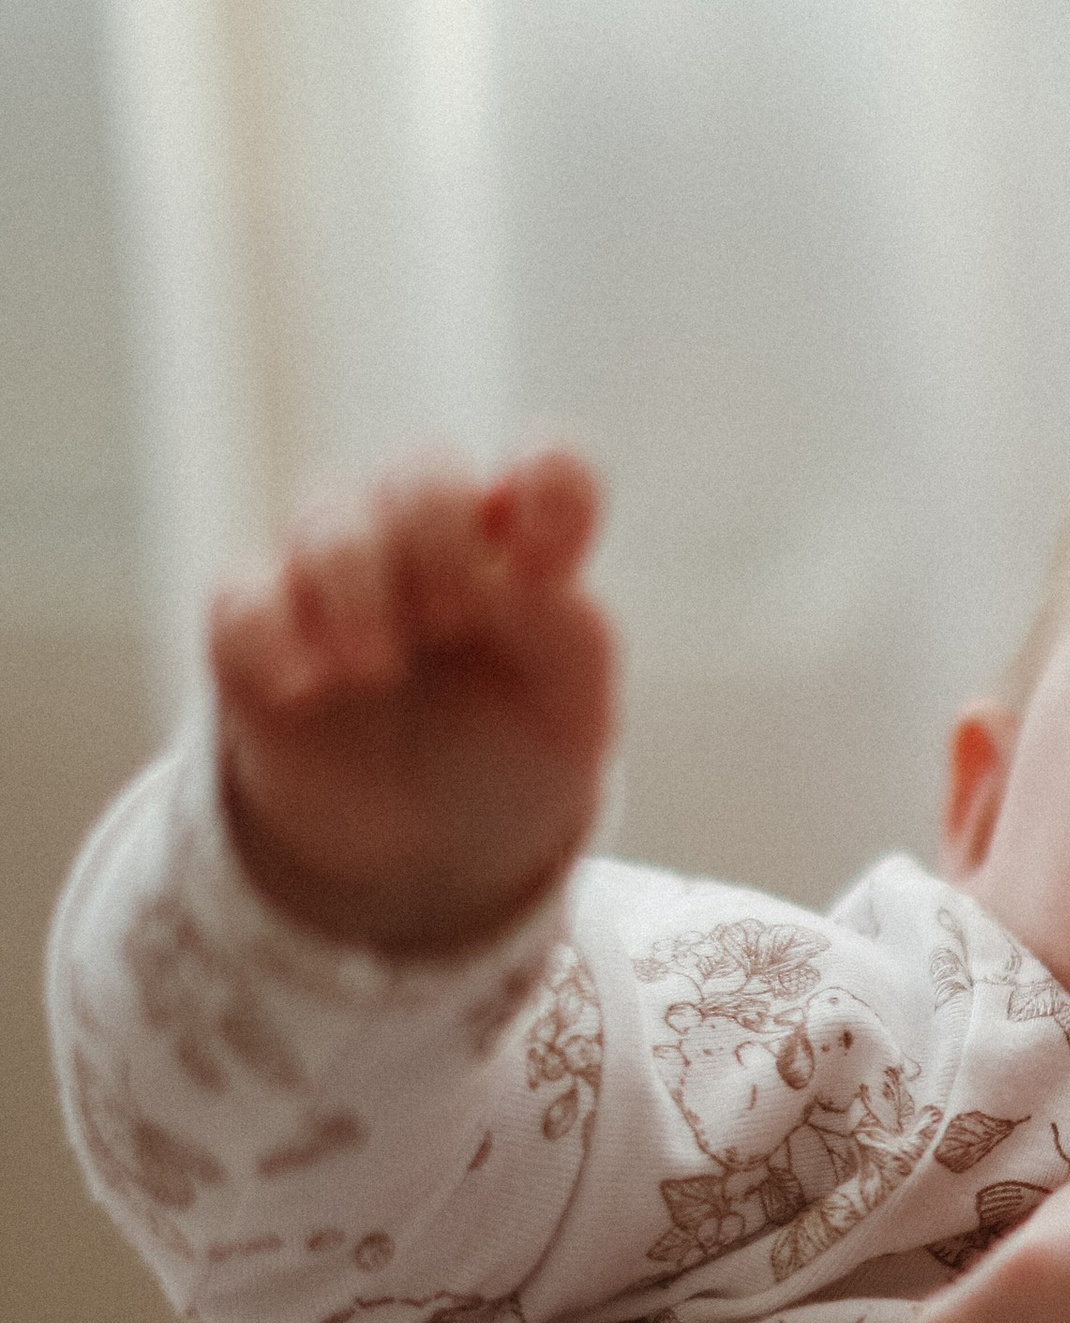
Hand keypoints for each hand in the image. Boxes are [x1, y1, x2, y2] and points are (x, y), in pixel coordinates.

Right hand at [210, 451, 613, 954]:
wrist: (424, 852)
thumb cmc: (510, 756)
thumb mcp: (573, 715)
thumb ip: (569, 634)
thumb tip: (516, 573)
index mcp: (519, 550)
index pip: (546, 470)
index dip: (549, 484)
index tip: (547, 560)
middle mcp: (425, 542)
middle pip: (424, 472)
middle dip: (439, 531)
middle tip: (454, 618)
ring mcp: (335, 577)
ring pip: (327, 518)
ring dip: (355, 583)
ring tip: (376, 671)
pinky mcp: (257, 630)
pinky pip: (242, 597)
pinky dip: (272, 636)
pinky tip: (306, 691)